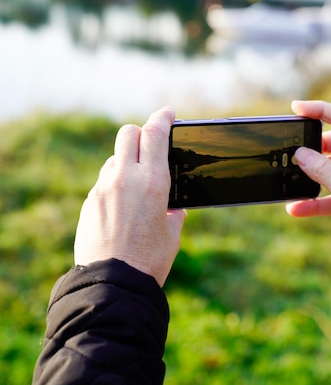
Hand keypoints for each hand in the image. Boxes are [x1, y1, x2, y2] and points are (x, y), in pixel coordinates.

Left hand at [74, 107, 186, 285]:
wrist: (114, 283)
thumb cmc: (151, 260)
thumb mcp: (172, 232)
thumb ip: (174, 211)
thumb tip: (173, 206)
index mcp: (154, 182)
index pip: (155, 133)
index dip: (163, 118)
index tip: (168, 113)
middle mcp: (126, 178)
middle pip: (128, 133)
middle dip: (141, 133)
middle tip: (151, 145)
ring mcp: (103, 189)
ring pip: (115, 158)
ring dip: (127, 161)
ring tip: (137, 185)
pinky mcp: (89, 202)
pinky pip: (103, 181)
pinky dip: (115, 184)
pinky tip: (123, 206)